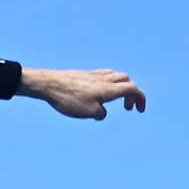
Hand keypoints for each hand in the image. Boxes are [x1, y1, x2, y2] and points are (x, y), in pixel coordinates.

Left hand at [22, 67, 146, 119]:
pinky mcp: (82, 75)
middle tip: (127, 107)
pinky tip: (98, 93)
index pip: (132, 89)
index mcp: (108, 88)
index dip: (141, 98)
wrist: (48, 84)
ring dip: (120, 87)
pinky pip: (102, 75)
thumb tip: (101, 112)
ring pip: (115, 75)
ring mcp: (92, 75)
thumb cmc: (68, 99)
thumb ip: (101, 113)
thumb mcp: (88, 112)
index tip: (140, 110)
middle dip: (132, 93)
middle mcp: (103, 79)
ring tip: (114, 100)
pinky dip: (108, 83)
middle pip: (126, 80)